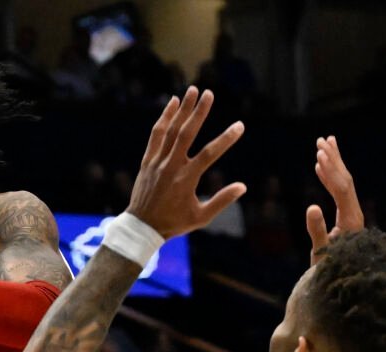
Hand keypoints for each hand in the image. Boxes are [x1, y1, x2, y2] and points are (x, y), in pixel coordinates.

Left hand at [125, 87, 245, 239]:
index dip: (226, 139)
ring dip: (183, 109)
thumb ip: (221, 200)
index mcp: (186, 180)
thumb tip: (243, 187)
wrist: (142, 227)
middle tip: (209, 93)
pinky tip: (173, 103)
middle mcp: (171, 167)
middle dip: (199, 112)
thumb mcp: (201, 217)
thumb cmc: (174, 223)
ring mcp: (157, 162)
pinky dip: (164, 118)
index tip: (240, 126)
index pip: (210, 154)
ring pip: (171, 130)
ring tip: (193, 90)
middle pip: (187, 133)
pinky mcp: (147, 160)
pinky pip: (156, 135)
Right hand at [306, 134, 362, 260]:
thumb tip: (311, 207)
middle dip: (334, 159)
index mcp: (350, 218)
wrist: (345, 282)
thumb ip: (317, 230)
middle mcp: (354, 212)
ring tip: (323, 144)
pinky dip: (329, 177)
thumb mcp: (321, 251)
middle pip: (345, 180)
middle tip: (322, 139)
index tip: (319, 153)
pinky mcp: (346, 216)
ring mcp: (352, 214)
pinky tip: (320, 167)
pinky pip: (338, 191)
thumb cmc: (331, 270)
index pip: (341, 187)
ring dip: (333, 163)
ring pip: (343, 182)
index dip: (330, 170)